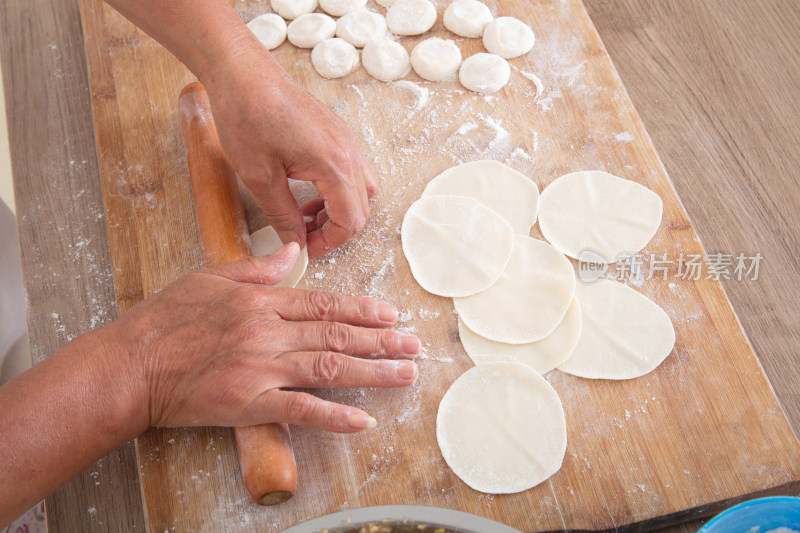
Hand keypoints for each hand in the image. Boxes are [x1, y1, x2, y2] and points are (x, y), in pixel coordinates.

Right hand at [102, 243, 418, 431]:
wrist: (128, 366)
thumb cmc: (162, 322)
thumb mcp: (208, 278)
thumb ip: (256, 268)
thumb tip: (292, 252)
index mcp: (261, 301)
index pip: (323, 302)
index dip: (362, 308)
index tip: (390, 314)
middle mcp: (268, 332)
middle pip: (336, 333)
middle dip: (381, 340)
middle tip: (413, 345)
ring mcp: (261, 369)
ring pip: (329, 367)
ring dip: (372, 372)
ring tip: (405, 374)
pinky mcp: (249, 403)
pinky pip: (300, 410)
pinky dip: (333, 416)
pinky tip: (362, 420)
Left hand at [203, 47, 377, 257]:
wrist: (242, 73)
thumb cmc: (247, 116)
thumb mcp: (260, 177)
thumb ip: (283, 215)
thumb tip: (295, 241)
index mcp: (335, 164)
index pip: (351, 219)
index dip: (331, 242)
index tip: (308, 249)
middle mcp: (349, 151)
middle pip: (361, 208)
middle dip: (336, 228)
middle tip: (304, 235)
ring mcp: (346, 139)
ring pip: (361, 190)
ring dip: (338, 209)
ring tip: (304, 212)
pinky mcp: (336, 132)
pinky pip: (351, 170)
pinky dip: (336, 188)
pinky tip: (307, 189)